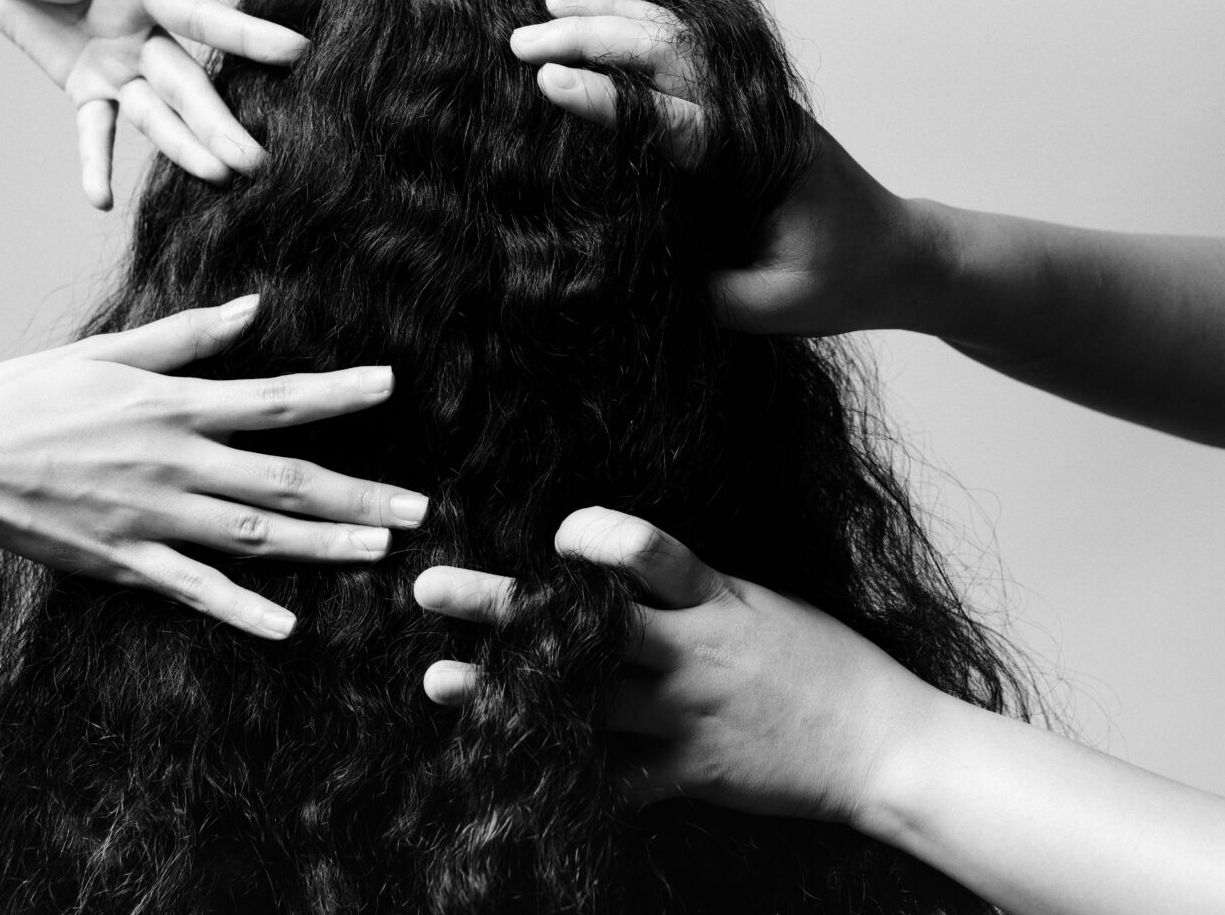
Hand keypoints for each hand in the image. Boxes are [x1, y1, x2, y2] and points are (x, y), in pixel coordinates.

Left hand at [0, 0, 307, 208]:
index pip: (205, 20)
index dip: (249, 36)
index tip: (300, 51)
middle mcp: (146, 37)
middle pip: (190, 88)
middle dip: (222, 124)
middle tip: (258, 161)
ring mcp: (121, 69)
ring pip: (159, 117)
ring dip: (186, 149)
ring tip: (219, 180)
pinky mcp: (91, 93)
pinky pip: (96, 133)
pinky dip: (95, 164)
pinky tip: (100, 199)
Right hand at [0, 297, 427, 638]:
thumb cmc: (26, 396)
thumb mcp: (107, 353)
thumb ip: (187, 337)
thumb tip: (254, 308)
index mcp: (174, 406)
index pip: (276, 398)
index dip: (338, 393)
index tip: (390, 385)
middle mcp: (176, 462)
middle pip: (285, 480)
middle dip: (358, 494)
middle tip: (418, 509)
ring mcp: (153, 517)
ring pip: (256, 535)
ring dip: (322, 544)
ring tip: (381, 552)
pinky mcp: (125, 561)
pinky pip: (196, 589)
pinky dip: (243, 608)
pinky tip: (289, 625)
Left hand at [413, 506, 937, 822]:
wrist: (885, 745)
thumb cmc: (824, 661)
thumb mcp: (762, 601)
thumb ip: (692, 586)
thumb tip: (617, 562)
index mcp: (714, 598)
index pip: (642, 549)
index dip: (589, 536)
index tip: (552, 535)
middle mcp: (693, 652)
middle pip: (582, 623)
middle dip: (502, 604)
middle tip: (431, 588)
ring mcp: (687, 718)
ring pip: (578, 701)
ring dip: (501, 692)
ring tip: (438, 680)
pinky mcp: (690, 775)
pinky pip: (613, 781)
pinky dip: (561, 776)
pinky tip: (508, 772)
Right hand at [510, 0, 946, 333]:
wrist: (898, 254)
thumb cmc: (839, 283)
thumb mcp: (770, 308)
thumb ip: (701, 290)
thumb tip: (622, 270)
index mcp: (761, 157)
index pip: (673, 120)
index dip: (608, 103)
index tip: (548, 84)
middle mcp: (757, 112)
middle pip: (669, 55)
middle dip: (592, 40)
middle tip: (521, 44)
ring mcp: (754, 99)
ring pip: (677, 38)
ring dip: (610, 17)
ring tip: (547, 5)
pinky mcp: (745, 101)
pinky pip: (687, 52)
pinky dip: (639, 27)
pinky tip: (599, 15)